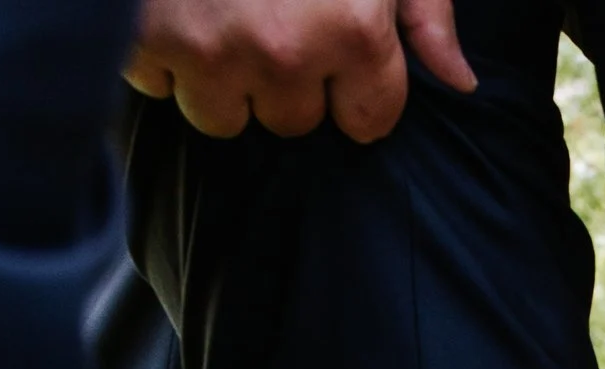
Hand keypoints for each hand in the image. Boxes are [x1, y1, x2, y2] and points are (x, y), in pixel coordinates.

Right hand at [125, 0, 474, 143]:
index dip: (353, 86)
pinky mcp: (146, 40)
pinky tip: (173, 1)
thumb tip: (458, 79)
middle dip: (283, 76)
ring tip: (217, 4)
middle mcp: (285, 49)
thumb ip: (423, 8)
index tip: (332, 45)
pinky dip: (159, 50)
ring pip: (223, 116)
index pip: (368, 120)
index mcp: (351, 28)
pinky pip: (156, 83)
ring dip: (219, 74)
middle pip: (293, 122)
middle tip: (264, 5)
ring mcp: (211, 50)